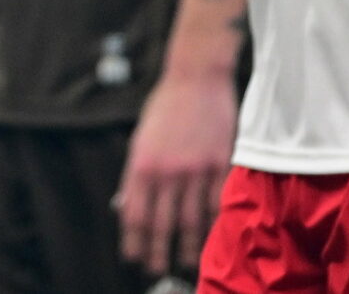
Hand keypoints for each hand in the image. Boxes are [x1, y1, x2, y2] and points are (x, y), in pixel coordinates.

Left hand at [115, 63, 236, 275]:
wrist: (196, 77)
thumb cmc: (165, 106)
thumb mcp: (140, 138)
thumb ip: (136, 174)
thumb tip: (129, 206)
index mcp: (141, 164)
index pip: (135, 214)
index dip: (134, 240)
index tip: (133, 257)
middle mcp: (166, 171)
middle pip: (161, 223)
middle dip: (157, 251)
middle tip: (157, 270)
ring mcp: (195, 170)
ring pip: (190, 220)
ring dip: (186, 246)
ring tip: (184, 263)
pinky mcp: (219, 165)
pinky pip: (216, 204)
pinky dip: (212, 225)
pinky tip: (210, 238)